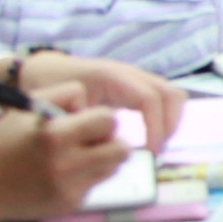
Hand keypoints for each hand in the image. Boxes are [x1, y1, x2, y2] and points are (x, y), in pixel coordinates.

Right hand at [0, 100, 128, 221]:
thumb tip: (94, 105)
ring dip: (103, 159)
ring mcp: (70, 188)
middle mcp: (66, 163)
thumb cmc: (4, 141)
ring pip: (114, 168)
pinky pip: (95, 185)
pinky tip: (63, 175)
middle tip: (92, 139)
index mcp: (55, 134)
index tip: (86, 121)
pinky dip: (85, 178)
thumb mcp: (27, 107)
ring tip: (79, 155)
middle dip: (110, 141)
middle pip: (122, 149)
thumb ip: (64, 95)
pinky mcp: (70, 204)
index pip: (109, 120)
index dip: (99, 118)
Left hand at [13, 53, 185, 153]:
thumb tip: (107, 144)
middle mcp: (132, 74)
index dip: (156, 126)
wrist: (49, 70)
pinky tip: (152, 137)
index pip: (149, 99)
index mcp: (113, 77)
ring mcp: (138, 78)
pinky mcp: (138, 86)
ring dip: (171, 122)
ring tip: (156, 146)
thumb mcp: (62, 107)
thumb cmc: (53, 88)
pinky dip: (165, 118)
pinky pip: (163, 100)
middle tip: (156, 151)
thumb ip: (82, 123)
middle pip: (171, 94)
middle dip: (169, 125)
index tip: (150, 151)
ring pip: (173, 96)